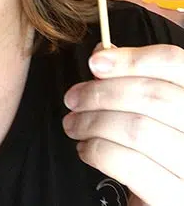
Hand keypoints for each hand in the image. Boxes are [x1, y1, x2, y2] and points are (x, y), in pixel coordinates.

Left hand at [63, 44, 183, 205]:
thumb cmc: (158, 155)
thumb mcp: (153, 114)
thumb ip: (134, 79)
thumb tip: (103, 53)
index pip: (174, 62)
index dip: (132, 58)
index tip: (95, 62)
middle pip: (152, 95)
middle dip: (101, 93)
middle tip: (72, 98)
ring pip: (137, 128)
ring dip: (93, 122)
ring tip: (73, 124)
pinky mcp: (176, 199)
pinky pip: (129, 163)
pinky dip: (98, 151)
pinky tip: (86, 149)